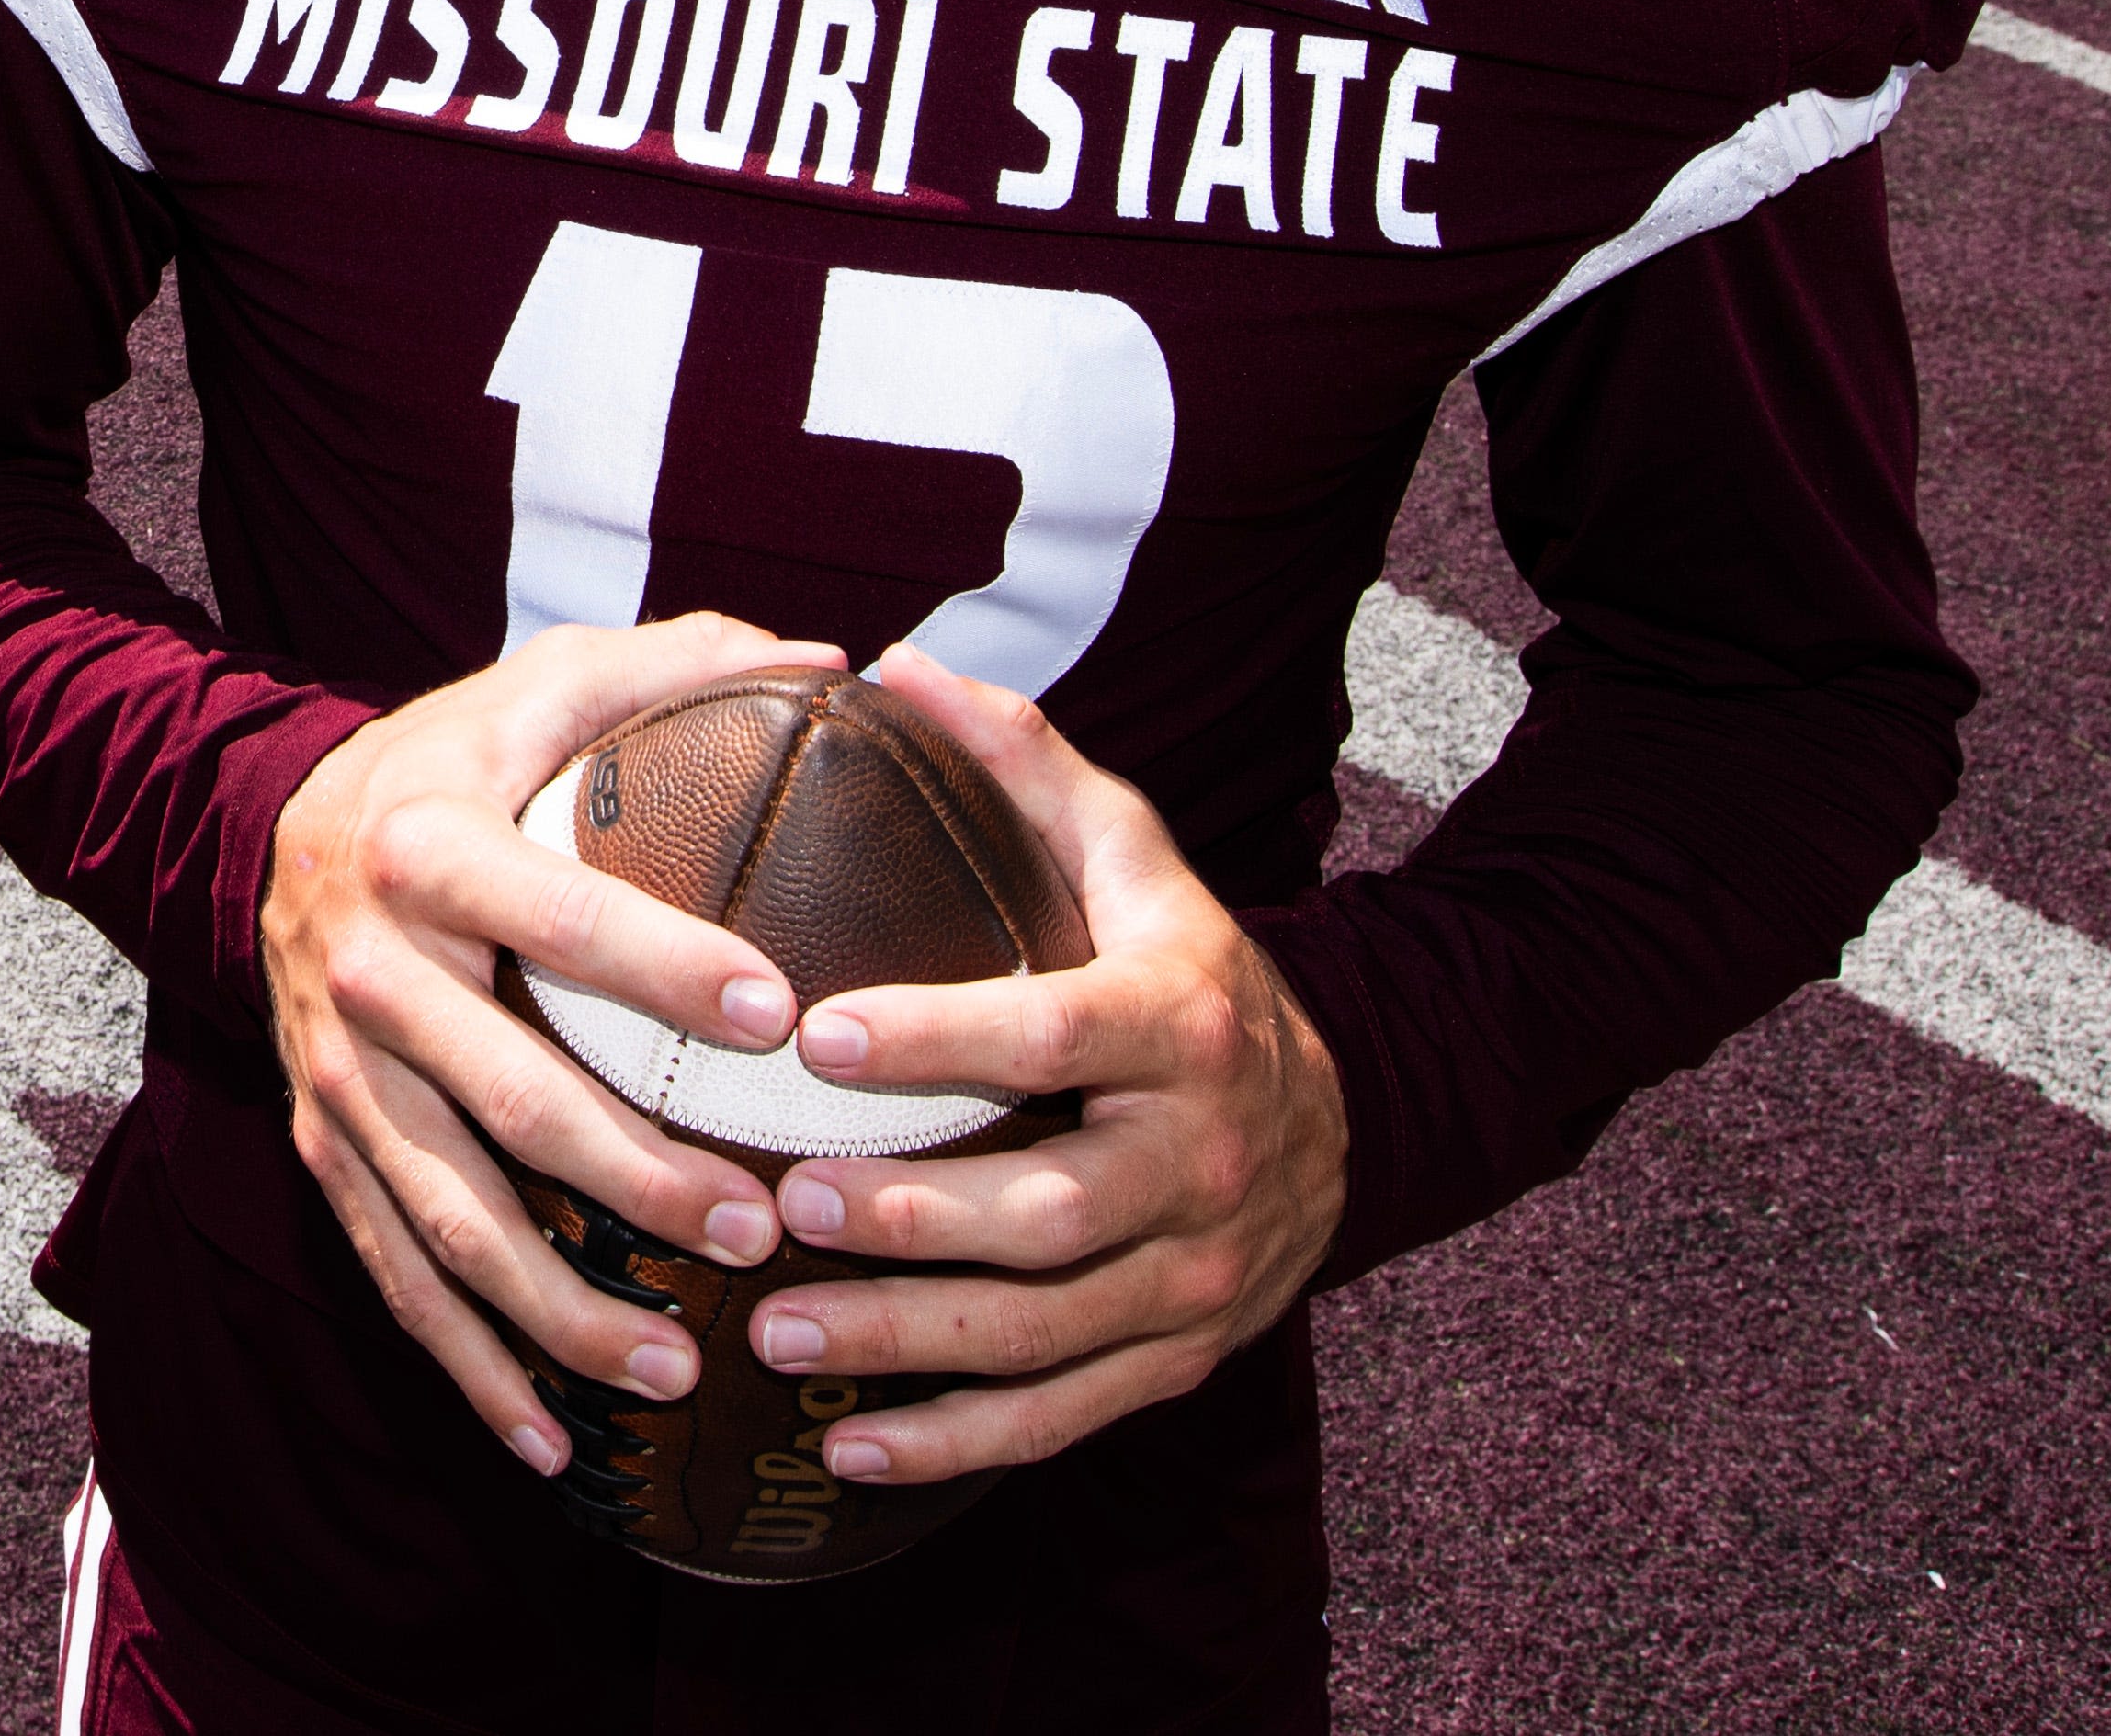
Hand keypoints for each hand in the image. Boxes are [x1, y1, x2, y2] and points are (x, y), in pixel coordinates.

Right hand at [261, 613, 844, 1476]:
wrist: (261, 825)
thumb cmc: (453, 757)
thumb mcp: (545, 680)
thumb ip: (681, 665)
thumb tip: (840, 661)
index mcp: (429, 843)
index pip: (559, 910)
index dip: (666, 965)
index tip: (781, 1015)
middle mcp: (370, 968)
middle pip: (510, 1096)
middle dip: (636, 1179)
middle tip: (759, 1230)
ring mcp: (338, 1076)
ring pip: (451, 1219)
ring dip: (560, 1310)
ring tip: (678, 1367)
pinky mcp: (323, 1151)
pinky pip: (396, 1279)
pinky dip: (469, 1370)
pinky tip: (550, 1443)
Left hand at [745, 641, 1344, 1485]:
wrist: (1334, 1111)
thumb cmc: (1181, 961)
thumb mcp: (1127, 851)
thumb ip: (1020, 762)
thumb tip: (896, 663)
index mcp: (1182, 1023)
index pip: (1053, 1032)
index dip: (940, 1038)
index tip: (820, 1036)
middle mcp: (1202, 1157)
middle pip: (1052, 1211)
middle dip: (912, 1221)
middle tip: (782, 1210)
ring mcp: (1196, 1273)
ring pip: (1046, 1331)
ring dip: (907, 1344)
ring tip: (776, 1328)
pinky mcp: (1178, 1357)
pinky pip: (1062, 1418)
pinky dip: (954, 1444)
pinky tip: (846, 1447)